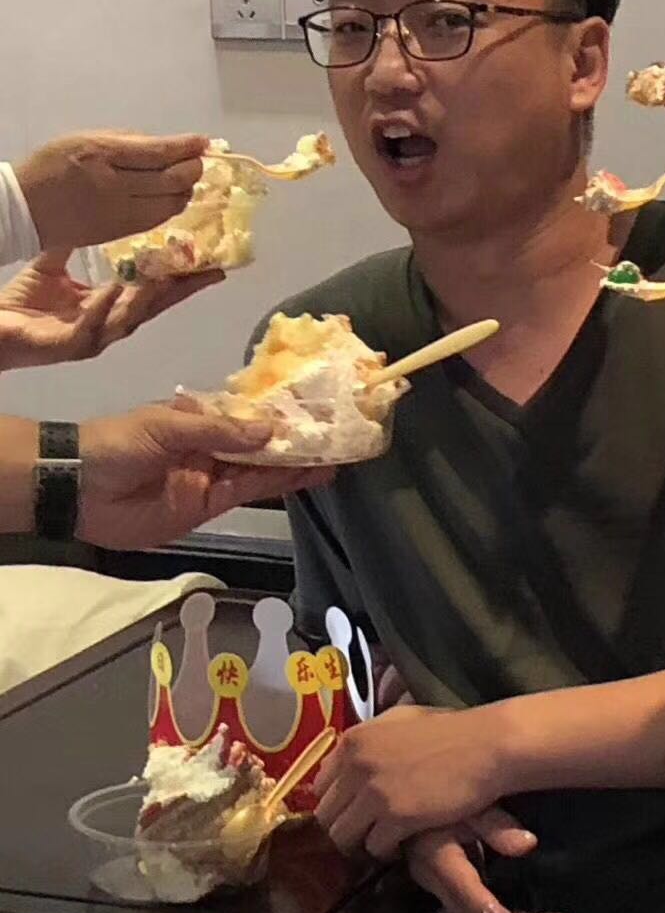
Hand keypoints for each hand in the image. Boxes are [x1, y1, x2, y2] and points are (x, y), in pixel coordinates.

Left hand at [0, 249, 222, 371]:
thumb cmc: (23, 306)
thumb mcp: (52, 268)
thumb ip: (72, 247)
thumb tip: (88, 216)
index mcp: (107, 310)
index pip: (150, 294)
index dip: (179, 280)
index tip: (209, 263)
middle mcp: (106, 329)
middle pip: (152, 309)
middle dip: (181, 292)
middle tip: (209, 272)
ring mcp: (90, 340)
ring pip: (127, 320)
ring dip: (148, 299)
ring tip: (166, 276)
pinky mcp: (68, 346)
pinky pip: (89, 326)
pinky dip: (103, 307)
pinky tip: (115, 288)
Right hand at [14, 131, 207, 248]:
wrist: (29, 208)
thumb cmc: (54, 166)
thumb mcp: (85, 139)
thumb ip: (126, 142)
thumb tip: (164, 147)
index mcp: (104, 155)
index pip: (157, 153)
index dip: (185, 147)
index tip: (201, 142)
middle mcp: (115, 187)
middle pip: (171, 181)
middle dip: (192, 170)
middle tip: (197, 160)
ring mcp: (120, 214)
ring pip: (169, 205)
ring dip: (185, 190)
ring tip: (187, 177)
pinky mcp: (122, 233)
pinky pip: (157, 219)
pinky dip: (171, 205)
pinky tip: (172, 195)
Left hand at [77, 397, 328, 548]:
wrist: (76, 490)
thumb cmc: (115, 444)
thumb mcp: (166, 426)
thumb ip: (219, 432)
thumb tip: (271, 430)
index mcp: (197, 416)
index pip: (246, 413)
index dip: (279, 411)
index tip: (315, 406)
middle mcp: (209, 445)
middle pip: (260, 443)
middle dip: (297, 439)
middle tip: (340, 433)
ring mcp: (210, 477)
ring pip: (262, 469)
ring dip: (297, 464)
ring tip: (337, 456)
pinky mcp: (208, 506)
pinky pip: (248, 493)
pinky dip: (278, 486)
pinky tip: (307, 478)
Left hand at [313, 703, 509, 857]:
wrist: (488, 746)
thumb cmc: (451, 731)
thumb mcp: (399, 721)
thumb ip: (369, 739)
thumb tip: (349, 756)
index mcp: (352, 741)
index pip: (319, 785)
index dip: (338, 802)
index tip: (356, 810)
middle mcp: (355, 765)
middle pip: (326, 815)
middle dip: (346, 826)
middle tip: (369, 832)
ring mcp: (374, 792)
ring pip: (343, 836)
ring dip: (363, 843)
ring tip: (385, 840)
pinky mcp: (397, 817)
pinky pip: (374, 847)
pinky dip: (388, 850)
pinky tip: (404, 843)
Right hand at [406, 809, 569, 912]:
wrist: (407, 797)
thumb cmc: (442, 790)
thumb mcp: (468, 799)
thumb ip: (494, 824)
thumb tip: (529, 845)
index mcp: (438, 858)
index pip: (466, 894)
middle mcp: (436, 880)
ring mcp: (440, 887)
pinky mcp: (448, 887)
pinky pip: (474, 912)